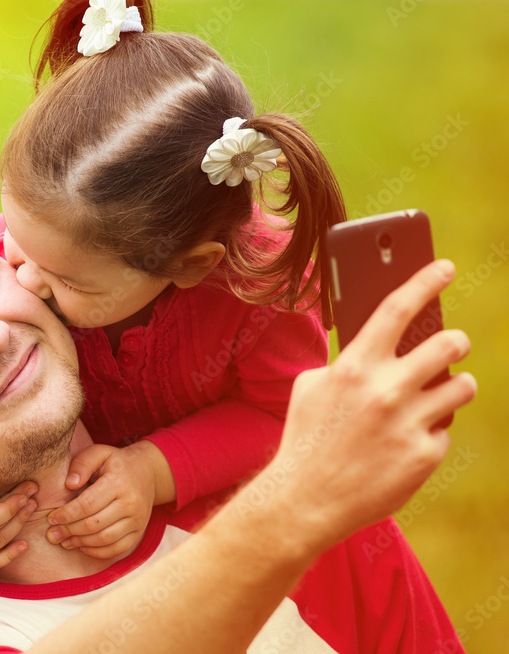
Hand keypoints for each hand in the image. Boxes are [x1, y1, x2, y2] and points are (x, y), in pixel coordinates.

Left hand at [46, 441, 170, 558]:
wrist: (148, 472)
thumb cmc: (116, 462)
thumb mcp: (99, 452)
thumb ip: (82, 464)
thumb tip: (70, 484)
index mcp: (118, 483)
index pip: (87, 505)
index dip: (67, 514)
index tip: (52, 518)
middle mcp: (131, 503)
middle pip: (94, 524)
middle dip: (69, 531)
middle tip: (52, 534)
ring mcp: (137, 520)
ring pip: (105, 539)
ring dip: (81, 543)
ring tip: (64, 541)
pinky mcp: (139, 531)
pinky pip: (118, 548)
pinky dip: (98, 552)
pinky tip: (82, 547)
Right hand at [253, 260, 475, 552]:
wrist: (305, 499)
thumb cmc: (306, 438)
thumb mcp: (311, 387)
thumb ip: (346, 362)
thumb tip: (378, 345)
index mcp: (354, 366)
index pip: (397, 308)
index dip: (425, 281)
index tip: (445, 267)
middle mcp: (386, 390)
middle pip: (447, 345)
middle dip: (454, 341)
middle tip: (453, 344)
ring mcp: (409, 424)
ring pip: (460, 387)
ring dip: (454, 385)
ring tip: (439, 394)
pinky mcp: (424, 455)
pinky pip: (443, 432)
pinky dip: (429, 434)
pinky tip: (404, 444)